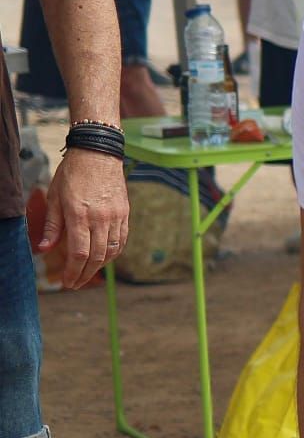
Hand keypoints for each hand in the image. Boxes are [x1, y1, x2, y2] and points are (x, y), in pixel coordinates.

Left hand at [38, 148, 128, 286]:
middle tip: (75, 284)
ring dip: (99, 266)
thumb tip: (44, 248)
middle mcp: (100, 218)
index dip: (73, 271)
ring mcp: (116, 217)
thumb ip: (52, 225)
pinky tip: (104, 257)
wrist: (98, 153)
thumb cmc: (73, 173)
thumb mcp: (55, 197)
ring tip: (87, 272)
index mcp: (79, 214)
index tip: (67, 282)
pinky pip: (121, 240)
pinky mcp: (125, 214)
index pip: (79, 253)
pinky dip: (113, 253)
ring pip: (111, 251)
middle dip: (85, 274)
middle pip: (96, 257)